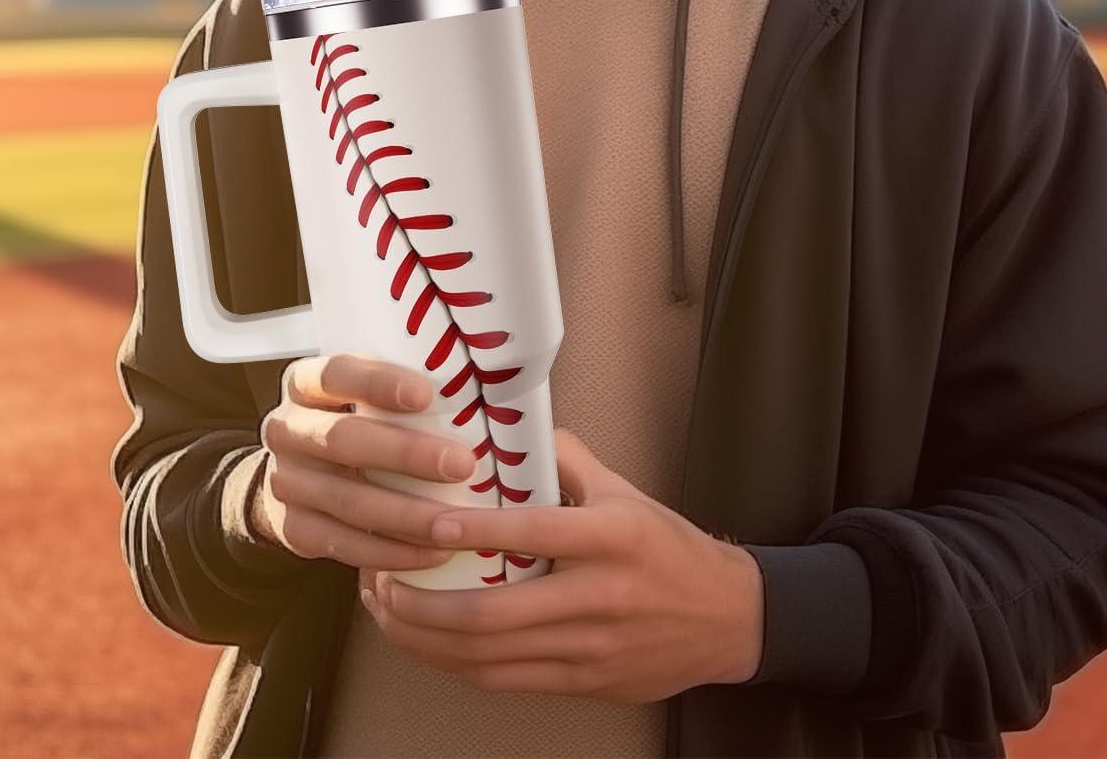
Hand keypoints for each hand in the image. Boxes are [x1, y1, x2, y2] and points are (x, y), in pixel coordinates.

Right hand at [251, 352, 473, 572]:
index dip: (377, 383)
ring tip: (456, 525)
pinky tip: (432, 554)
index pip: (335, 373)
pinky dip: (391, 553)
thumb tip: (481, 391)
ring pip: (347, 501)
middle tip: (461, 465)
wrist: (300, 473)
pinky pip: (343, 545)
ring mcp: (284, 481)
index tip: (426, 395)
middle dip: (406, 454)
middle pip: (343, 440)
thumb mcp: (365, 393)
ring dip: (407, 516)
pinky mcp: (292, 528)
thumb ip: (402, 392)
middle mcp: (286, 428)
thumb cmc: (358, 420)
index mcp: (305, 383)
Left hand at [358, 427, 764, 699]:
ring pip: (490, 657)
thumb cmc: (667, 545)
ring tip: (388, 613)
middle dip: (424, 605)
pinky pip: (506, 680)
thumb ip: (563, 459)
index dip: (474, 532)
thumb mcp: (622, 490)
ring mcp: (590, 648)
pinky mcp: (585, 682)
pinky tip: (428, 643)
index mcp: (611, 537)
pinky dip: (457, 665)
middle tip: (380, 581)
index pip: (533, 532)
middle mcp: (599, 596)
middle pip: (494, 615)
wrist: (726, 618)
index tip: (428, 521)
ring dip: (428, 640)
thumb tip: (504, 424)